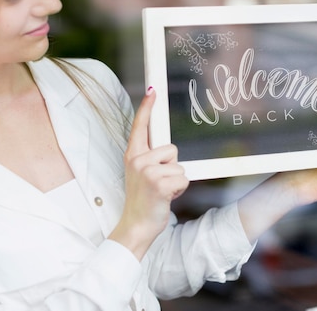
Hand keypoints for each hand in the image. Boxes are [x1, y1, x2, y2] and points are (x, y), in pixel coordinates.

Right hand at [108, 87, 188, 259]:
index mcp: (132, 155)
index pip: (140, 126)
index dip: (147, 107)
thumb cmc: (143, 200)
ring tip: (162, 192)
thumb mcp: (140, 174)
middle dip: (172, 166)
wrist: (135, 226)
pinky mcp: (159, 183)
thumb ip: (149, 158)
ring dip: (176, 180)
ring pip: (179, 165)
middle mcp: (138, 160)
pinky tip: (166, 198)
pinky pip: (183, 178)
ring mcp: (148, 171)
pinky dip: (180, 190)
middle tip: (159, 184)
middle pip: (171, 148)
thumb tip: (167, 148)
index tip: (153, 90)